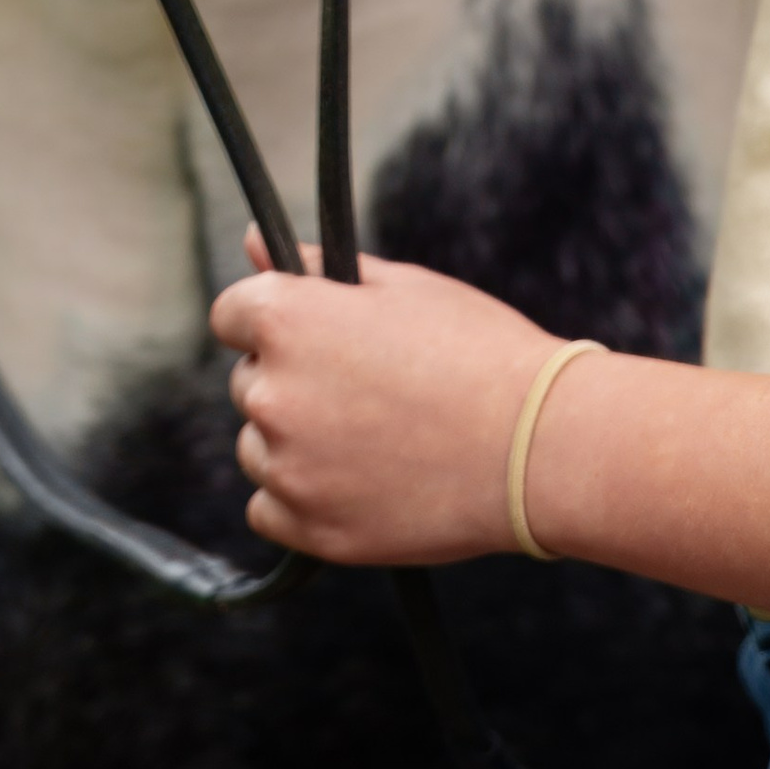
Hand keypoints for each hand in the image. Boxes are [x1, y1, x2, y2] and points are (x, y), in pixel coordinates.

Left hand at [209, 237, 569, 564]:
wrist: (538, 446)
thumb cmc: (478, 353)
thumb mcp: (402, 287)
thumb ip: (317, 266)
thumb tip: (254, 240)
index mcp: (288, 321)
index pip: (232, 313)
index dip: (274, 318)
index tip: (318, 335)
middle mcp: (272, 394)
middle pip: (249, 382)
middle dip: (295, 379)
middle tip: (372, 386)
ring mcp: (287, 467)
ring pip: (260, 446)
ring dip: (298, 440)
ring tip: (380, 435)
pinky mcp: (308, 528)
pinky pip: (270, 507)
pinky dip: (303, 496)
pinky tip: (364, 478)